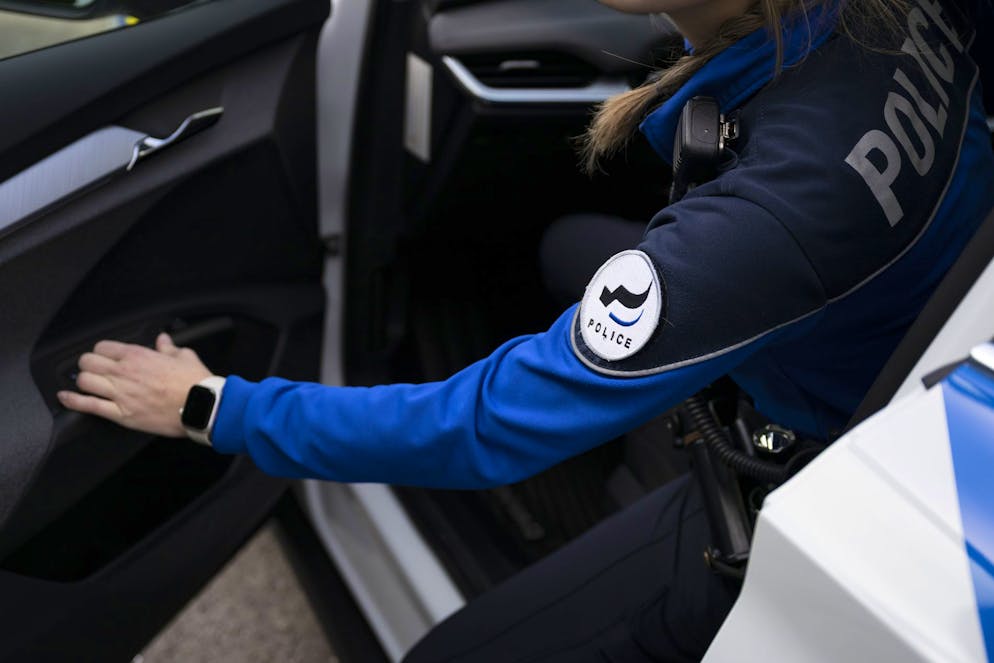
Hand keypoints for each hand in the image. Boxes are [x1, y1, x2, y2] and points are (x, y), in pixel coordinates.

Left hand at [57, 333, 213, 437]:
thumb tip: (163, 340)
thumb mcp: (184, 356)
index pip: (103, 347)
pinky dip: (73, 401)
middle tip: (95, 371)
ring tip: (87, 385)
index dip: (102, 352)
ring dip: (83, 382)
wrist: (203, 406)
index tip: (106, 358)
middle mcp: (125, 372)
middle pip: (87, 362)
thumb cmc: (196, 383)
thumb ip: (169, 347)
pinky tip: (66, 398)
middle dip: (89, 366)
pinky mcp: (121, 413)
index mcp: (138, 355)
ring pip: (84, 381)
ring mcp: (121, 393)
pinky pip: (88, 405)